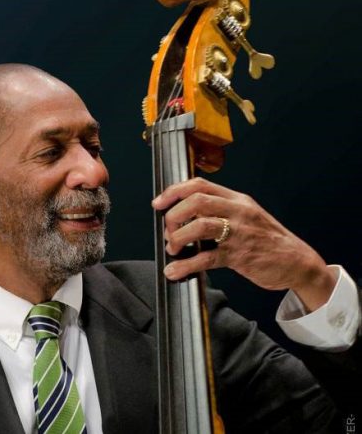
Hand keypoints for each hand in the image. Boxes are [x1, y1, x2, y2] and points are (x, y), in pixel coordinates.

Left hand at [152, 177, 336, 311]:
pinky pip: (206, 258)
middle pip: (196, 201)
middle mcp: (237, 211)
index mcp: (237, 199)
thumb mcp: (246, 216)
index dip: (174, 191)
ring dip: (178, 237)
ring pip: (200, 225)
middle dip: (173, 216)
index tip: (158, 203)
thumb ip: (220, 212)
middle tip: (168, 231)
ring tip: (173, 248)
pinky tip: (174, 271)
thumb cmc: (267, 239)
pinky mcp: (239, 256)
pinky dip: (185, 265)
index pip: (199, 185)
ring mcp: (239, 233)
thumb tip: (185, 216)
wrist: (298, 262)